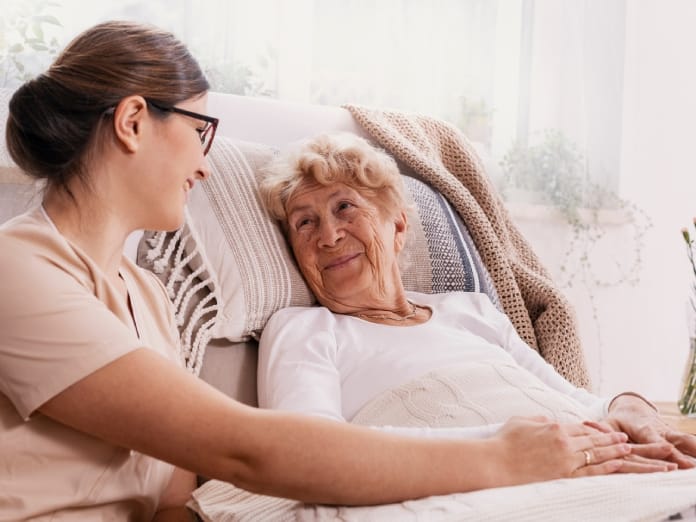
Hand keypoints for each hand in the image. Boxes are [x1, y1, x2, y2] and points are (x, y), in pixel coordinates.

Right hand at [492, 416, 630, 484]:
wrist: (496, 464)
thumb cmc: (504, 442)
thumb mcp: (520, 421)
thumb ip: (538, 419)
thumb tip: (548, 421)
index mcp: (554, 426)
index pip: (581, 427)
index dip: (596, 429)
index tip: (606, 430)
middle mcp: (564, 442)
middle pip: (594, 440)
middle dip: (612, 439)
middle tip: (625, 438)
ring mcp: (566, 460)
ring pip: (597, 454)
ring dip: (615, 451)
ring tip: (627, 449)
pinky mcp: (565, 476)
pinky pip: (592, 471)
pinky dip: (607, 467)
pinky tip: (618, 464)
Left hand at [604, 393, 695, 468]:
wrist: (634, 408)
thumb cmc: (618, 419)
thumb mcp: (608, 422)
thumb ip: (602, 428)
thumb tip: (588, 426)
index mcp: (642, 427)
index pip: (650, 438)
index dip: (657, 444)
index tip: (666, 448)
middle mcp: (659, 430)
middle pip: (671, 441)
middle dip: (680, 453)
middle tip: (689, 464)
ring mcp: (669, 433)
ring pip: (684, 440)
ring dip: (693, 450)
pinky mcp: (675, 437)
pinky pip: (688, 445)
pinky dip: (695, 450)